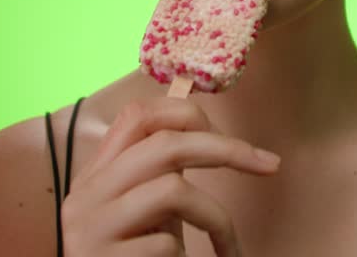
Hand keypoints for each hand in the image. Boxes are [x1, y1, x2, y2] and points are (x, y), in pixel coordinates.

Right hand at [60, 96, 280, 255]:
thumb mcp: (143, 210)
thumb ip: (160, 175)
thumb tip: (214, 135)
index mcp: (95, 174)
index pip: (137, 116)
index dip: (188, 114)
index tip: (229, 135)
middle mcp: (86, 194)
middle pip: (165, 144)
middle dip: (227, 149)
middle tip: (270, 165)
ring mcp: (91, 228)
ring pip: (173, 191)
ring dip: (216, 218)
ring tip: (228, 245)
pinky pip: (166, 244)